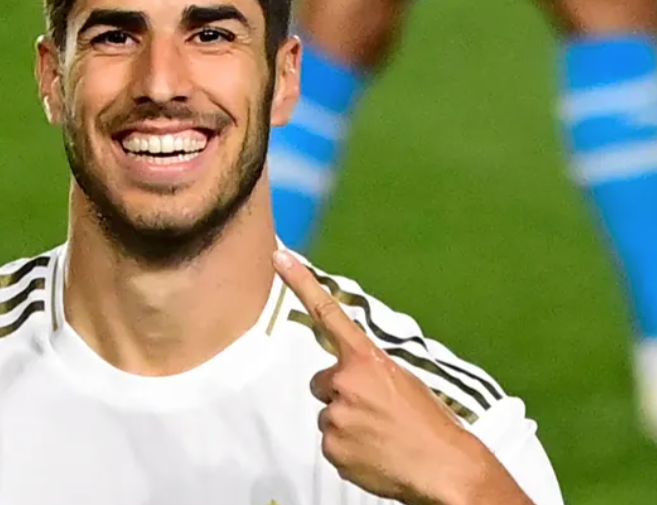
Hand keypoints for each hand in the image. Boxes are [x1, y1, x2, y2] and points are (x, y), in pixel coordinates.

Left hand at [272, 250, 497, 504]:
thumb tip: (346, 379)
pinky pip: (331, 444)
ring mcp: (335, 416)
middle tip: (376, 413)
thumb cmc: (431, 424)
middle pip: (324, 383)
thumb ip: (368, 373)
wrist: (446, 470)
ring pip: (329, 415)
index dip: (301, 282)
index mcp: (367, 360)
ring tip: (382, 436)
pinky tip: (375, 454)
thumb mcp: (403, 383)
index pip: (328, 314)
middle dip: (342, 395)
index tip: (279, 256)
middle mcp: (345, 382)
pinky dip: (349, 450)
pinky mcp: (332, 447)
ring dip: (348, 424)